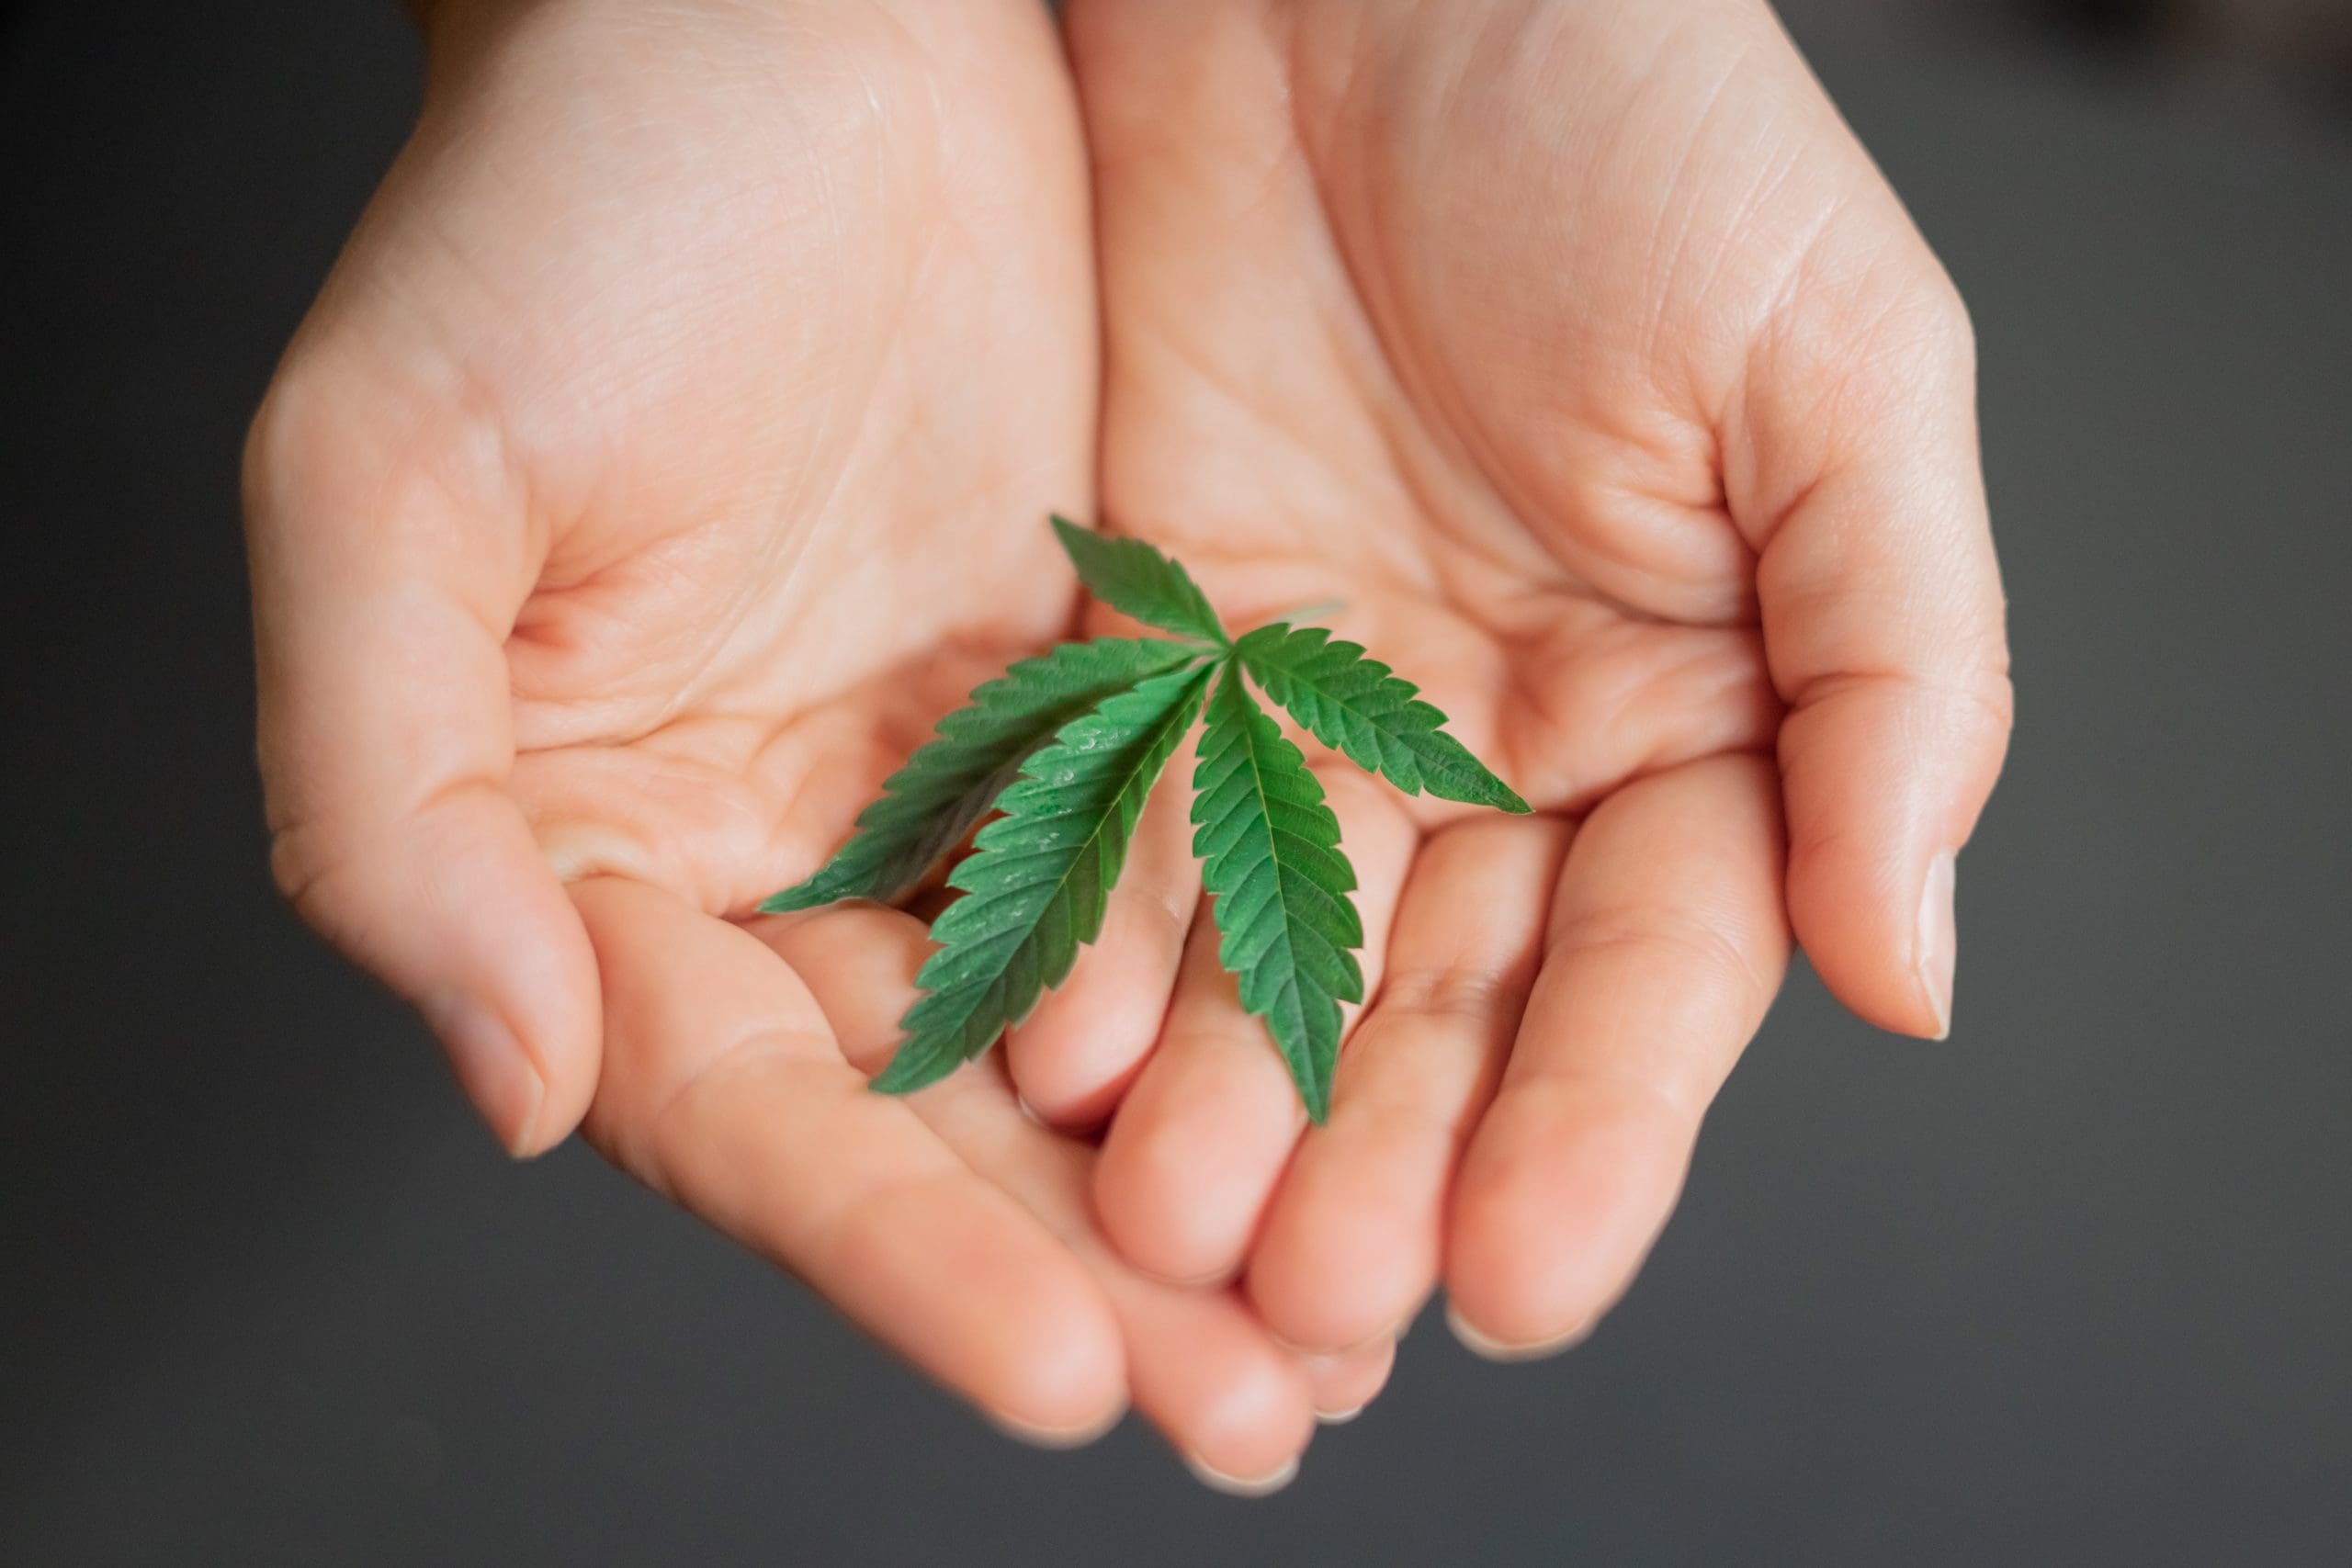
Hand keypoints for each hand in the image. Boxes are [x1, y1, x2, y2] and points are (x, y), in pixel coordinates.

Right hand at [244, 0, 1366, 1476]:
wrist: (782, 12)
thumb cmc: (555, 210)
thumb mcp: (389, 488)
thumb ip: (393, 805)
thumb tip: (512, 1084)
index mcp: (600, 850)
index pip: (745, 1112)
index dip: (889, 1251)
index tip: (1059, 1362)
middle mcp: (787, 849)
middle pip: (935, 1124)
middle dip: (1085, 1278)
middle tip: (1247, 1411)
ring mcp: (958, 774)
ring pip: (1090, 1034)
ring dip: (1211, 1185)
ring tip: (1343, 1332)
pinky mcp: (1107, 681)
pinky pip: (1202, 865)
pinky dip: (1276, 993)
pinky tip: (1381, 1103)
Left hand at [1021, 0, 2011, 1355]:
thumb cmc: (1633, 116)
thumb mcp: (1834, 374)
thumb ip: (1899, 681)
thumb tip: (1912, 978)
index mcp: (1699, 710)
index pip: (1661, 969)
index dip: (1597, 1128)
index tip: (1523, 1270)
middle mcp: (1500, 744)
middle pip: (1452, 999)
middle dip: (1387, 1155)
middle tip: (1319, 1296)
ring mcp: (1317, 708)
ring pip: (1277, 951)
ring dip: (1230, 1098)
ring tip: (1174, 1231)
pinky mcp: (1150, 646)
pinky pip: (1124, 822)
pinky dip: (1102, 940)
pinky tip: (1065, 1053)